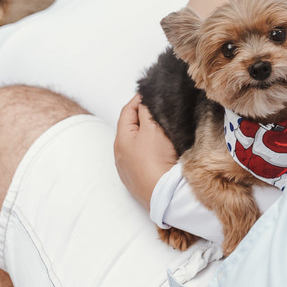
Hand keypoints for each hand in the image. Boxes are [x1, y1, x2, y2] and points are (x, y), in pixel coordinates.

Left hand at [114, 93, 178, 210]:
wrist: (165, 195)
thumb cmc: (156, 161)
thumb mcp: (152, 129)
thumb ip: (147, 111)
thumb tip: (145, 99)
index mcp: (121, 140)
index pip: (128, 111)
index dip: (140, 99)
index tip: (153, 91)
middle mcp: (121, 155)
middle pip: (132, 127)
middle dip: (145, 116)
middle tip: (161, 108)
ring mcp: (129, 169)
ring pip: (139, 144)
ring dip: (149, 134)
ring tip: (165, 127)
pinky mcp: (140, 180)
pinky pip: (145, 158)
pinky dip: (153, 149)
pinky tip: (165, 150)